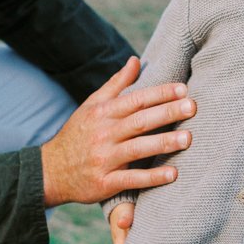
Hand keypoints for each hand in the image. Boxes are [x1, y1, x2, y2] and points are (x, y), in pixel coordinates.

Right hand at [41, 57, 194, 206]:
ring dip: (163, 143)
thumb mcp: (92, 106)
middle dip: (167, 113)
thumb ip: (116, 84)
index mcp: (103, 113)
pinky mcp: (104, 183)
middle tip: (192, 107)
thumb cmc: (78, 134)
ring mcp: (104, 159)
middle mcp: (104, 134)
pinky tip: (173, 174)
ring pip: (137, 149)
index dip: (159, 93)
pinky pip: (131, 180)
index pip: (135, 100)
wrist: (50, 171)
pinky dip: (152, 178)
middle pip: (139, 121)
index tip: (183, 89)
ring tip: (188, 138)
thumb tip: (136, 61)